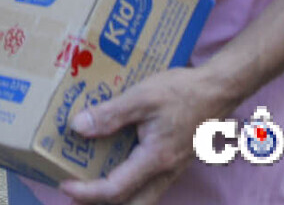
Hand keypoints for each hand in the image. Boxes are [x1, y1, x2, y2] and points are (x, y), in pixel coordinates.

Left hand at [57, 67, 237, 203]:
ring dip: (117, 196)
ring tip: (91, 184)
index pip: (116, 189)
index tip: (64, 185)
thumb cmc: (182, 91)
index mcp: (155, 159)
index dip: (87, 192)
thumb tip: (78, 128)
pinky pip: (150, 184)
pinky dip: (129, 184)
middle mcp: (165, 172)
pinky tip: (117, 165)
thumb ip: (110, 114)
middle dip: (101, 204)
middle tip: (75, 195)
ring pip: (143, 197)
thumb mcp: (141, 97)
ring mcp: (172, 169)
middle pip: (132, 204)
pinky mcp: (175, 161)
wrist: (219, 90)